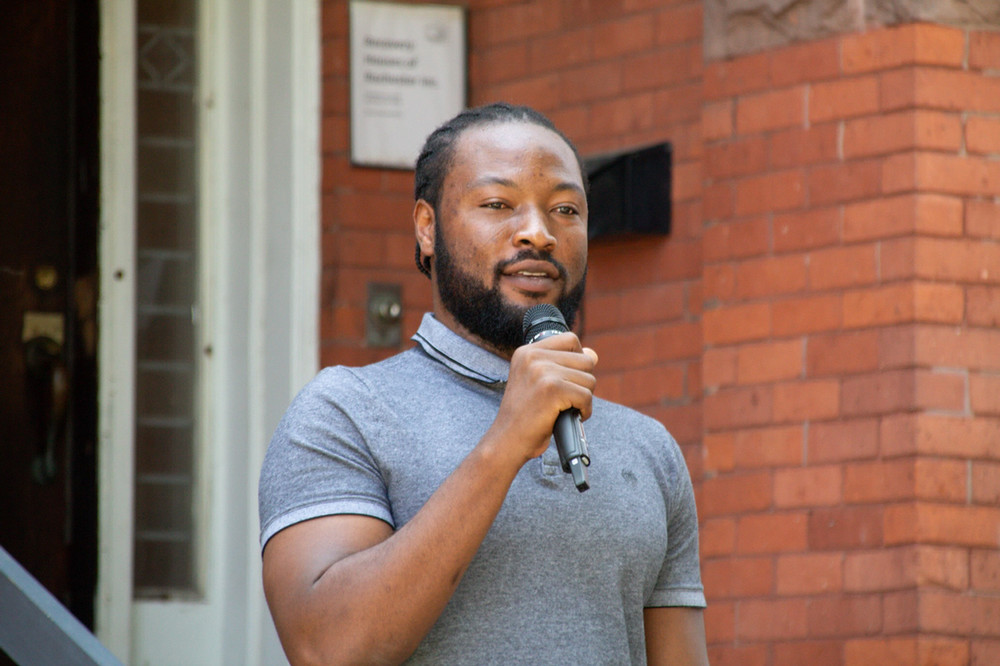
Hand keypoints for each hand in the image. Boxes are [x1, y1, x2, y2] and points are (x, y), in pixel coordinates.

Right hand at [488, 331, 597, 464]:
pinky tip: (572, 416)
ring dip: (584, 398)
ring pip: (589, 379)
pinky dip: (585, 410)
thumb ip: (562, 365)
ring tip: (566, 409)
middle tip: (567, 399)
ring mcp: (542, 371)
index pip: (570, 339)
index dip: (579, 358)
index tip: (570, 377)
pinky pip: (586, 396)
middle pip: (585, 360)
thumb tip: (593, 354)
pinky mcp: (553, 389)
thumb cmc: (525, 416)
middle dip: (583, 382)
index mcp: (526, 352)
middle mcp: (533, 357)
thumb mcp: (536, 381)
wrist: (507, 441)